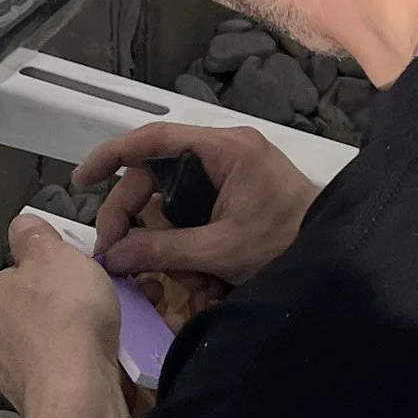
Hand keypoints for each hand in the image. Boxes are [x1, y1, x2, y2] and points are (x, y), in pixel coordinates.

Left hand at [0, 215, 122, 413]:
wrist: (76, 391)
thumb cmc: (66, 313)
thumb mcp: (54, 254)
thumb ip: (35, 236)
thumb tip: (21, 225)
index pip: (18, 274)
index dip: (53, 269)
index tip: (83, 272)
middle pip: (35, 309)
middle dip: (68, 303)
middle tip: (107, 298)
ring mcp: (10, 373)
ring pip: (50, 342)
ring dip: (79, 334)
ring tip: (122, 329)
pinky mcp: (34, 400)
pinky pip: (62, 371)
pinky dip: (82, 363)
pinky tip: (109, 359)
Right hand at [73, 122, 317, 289]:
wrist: (336, 257)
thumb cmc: (287, 243)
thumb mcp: (221, 249)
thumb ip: (163, 249)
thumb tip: (111, 257)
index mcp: (225, 150)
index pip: (154, 139)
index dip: (112, 155)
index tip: (80, 180)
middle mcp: (223, 153)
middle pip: (154, 176)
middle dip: (130, 216)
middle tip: (112, 255)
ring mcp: (228, 175)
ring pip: (168, 201)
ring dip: (158, 239)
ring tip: (166, 276)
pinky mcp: (232, 198)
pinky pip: (189, 214)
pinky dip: (181, 243)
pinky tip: (191, 278)